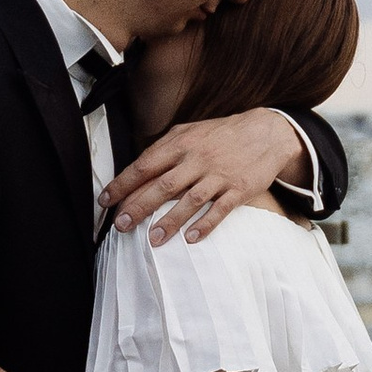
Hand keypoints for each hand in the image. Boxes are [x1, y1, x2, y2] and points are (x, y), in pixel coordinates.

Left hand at [107, 108, 308, 245]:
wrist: (265, 132)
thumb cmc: (221, 135)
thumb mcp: (189, 132)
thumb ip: (164, 149)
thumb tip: (136, 170)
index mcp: (181, 143)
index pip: (145, 165)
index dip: (123, 184)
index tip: (105, 201)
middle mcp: (197, 158)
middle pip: (163, 185)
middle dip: (139, 206)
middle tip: (121, 226)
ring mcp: (219, 174)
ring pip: (190, 200)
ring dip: (170, 221)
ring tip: (153, 240)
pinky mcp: (239, 189)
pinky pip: (220, 209)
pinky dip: (205, 224)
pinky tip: (191, 238)